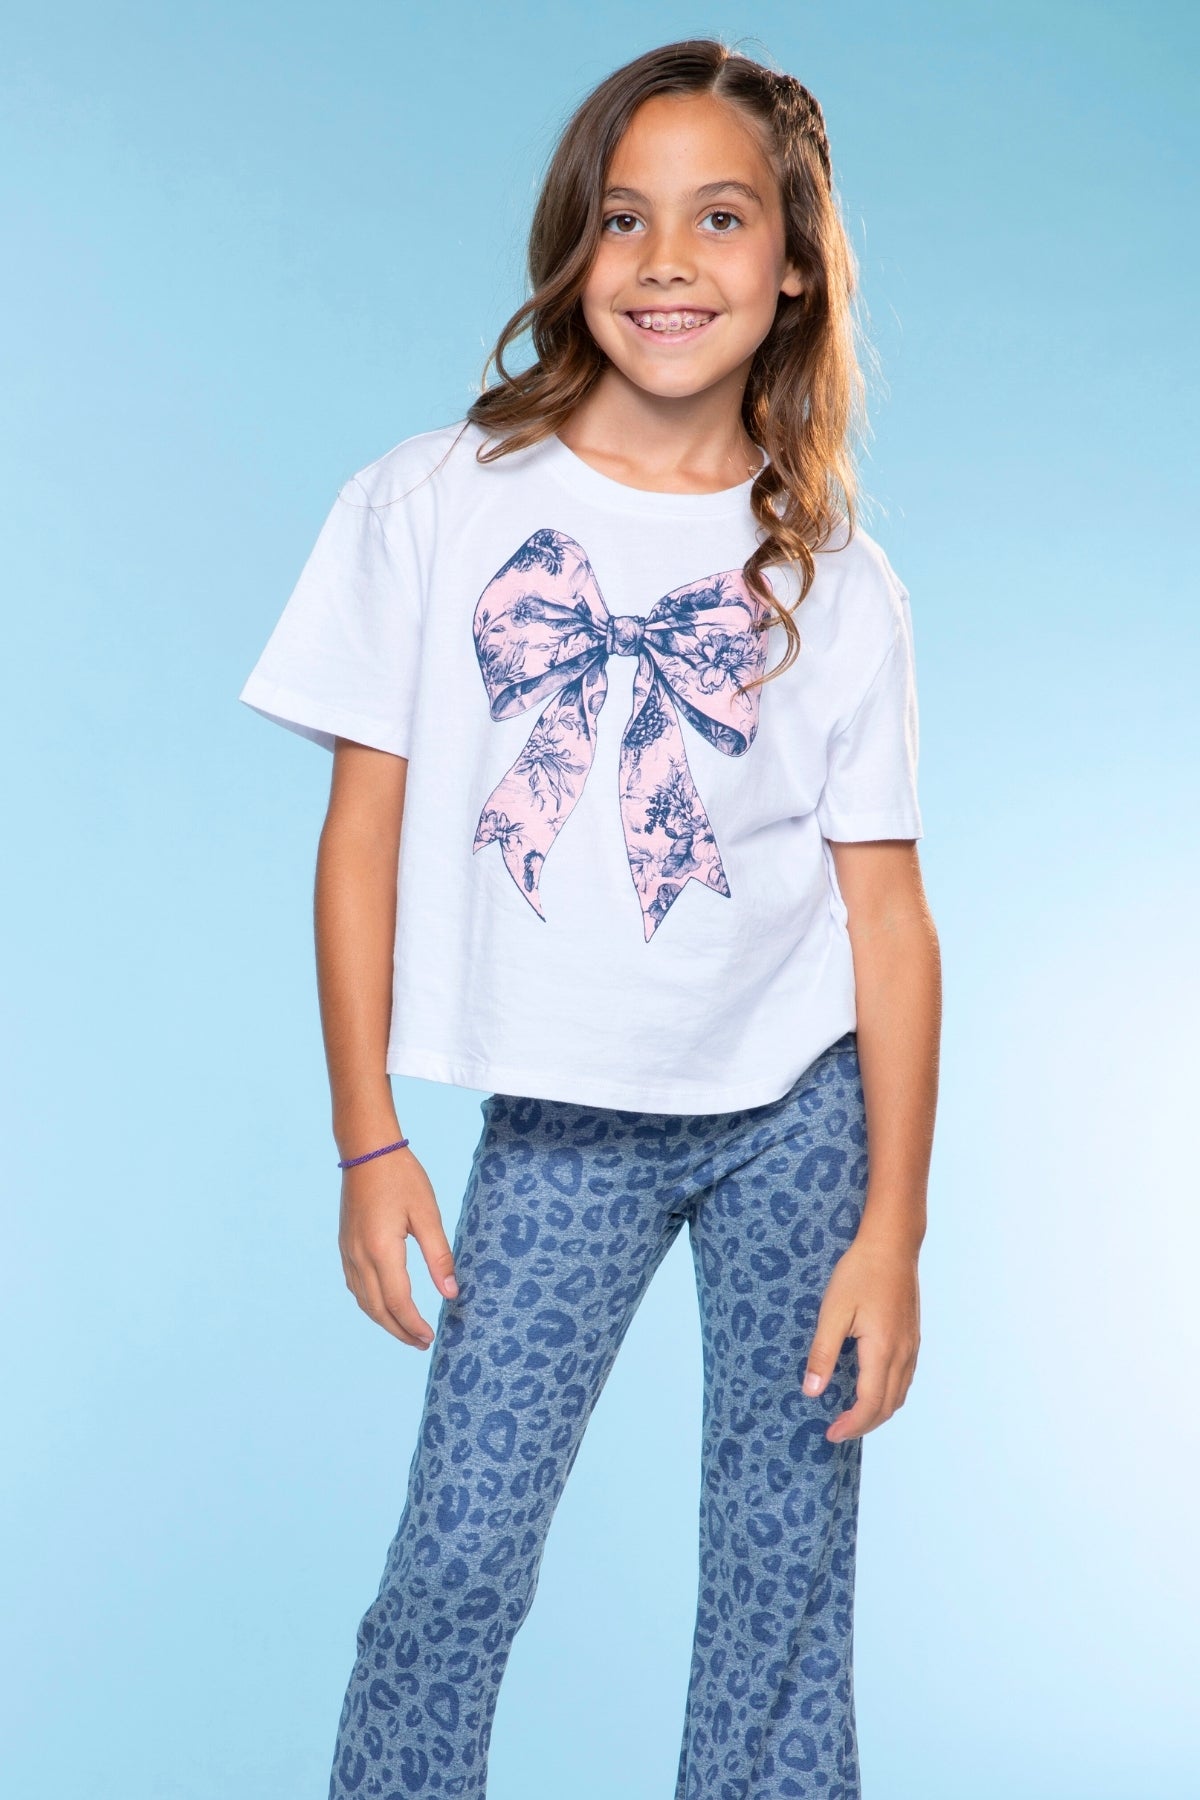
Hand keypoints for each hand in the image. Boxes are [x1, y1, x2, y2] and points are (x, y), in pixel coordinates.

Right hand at [338, 1147, 458, 1349]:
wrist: (366, 1150)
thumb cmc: (401, 1177)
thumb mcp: (427, 1213)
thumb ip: (439, 1255)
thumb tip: (451, 1292)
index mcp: (381, 1250)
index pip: (398, 1302)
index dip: (413, 1324)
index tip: (430, 1337)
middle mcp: (360, 1257)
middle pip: (377, 1309)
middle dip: (399, 1331)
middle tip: (421, 1343)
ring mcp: (348, 1252)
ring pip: (363, 1301)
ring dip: (384, 1320)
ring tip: (405, 1330)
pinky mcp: (345, 1245)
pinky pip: (355, 1285)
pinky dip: (370, 1303)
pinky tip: (383, 1304)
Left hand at [801, 1230, 920, 1440]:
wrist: (892, 1244)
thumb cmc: (860, 1273)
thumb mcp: (833, 1312)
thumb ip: (823, 1354)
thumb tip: (812, 1391)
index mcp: (882, 1351)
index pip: (870, 1404)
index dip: (851, 1425)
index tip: (831, 1434)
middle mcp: (903, 1353)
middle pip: (889, 1405)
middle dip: (864, 1424)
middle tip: (838, 1430)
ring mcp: (911, 1345)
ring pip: (900, 1393)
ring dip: (878, 1412)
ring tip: (853, 1416)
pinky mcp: (913, 1336)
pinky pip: (905, 1378)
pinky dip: (889, 1394)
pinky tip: (873, 1388)